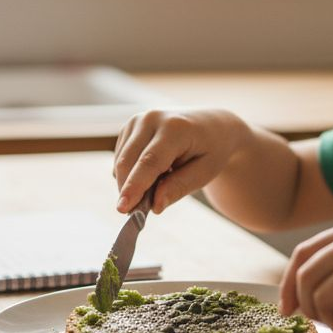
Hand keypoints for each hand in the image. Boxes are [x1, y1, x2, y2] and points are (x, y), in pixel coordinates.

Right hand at [113, 108, 248, 214]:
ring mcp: (138, 120)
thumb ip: (179, 187)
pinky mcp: (130, 126)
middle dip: (127, 190)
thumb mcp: (205, 172)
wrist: (212, 125)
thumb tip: (155, 205)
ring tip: (158, 186)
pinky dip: (130, 173)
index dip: (134, 186)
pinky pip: (121, 158)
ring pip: (120, 161)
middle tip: (137, 214)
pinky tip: (153, 173)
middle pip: (128, 161)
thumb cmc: (211, 150)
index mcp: (175, 127)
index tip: (122, 208)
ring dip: (130, 182)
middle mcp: (152, 119)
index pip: (149, 161)